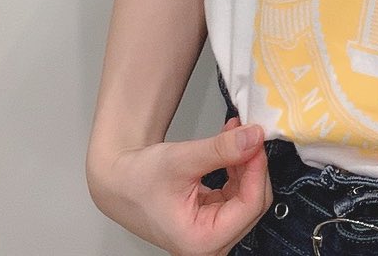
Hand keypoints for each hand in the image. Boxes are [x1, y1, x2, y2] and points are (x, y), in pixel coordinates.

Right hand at [88, 118, 271, 255]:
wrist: (119, 182)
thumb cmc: (139, 179)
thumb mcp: (181, 160)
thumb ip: (220, 150)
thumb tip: (254, 137)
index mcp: (201, 241)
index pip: (250, 206)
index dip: (258, 169)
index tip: (257, 139)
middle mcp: (209, 244)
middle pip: (253, 204)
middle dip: (253, 165)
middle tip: (249, 132)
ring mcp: (212, 233)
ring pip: (247, 196)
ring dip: (245, 163)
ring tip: (236, 133)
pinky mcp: (211, 220)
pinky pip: (236, 193)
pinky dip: (236, 168)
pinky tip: (231, 146)